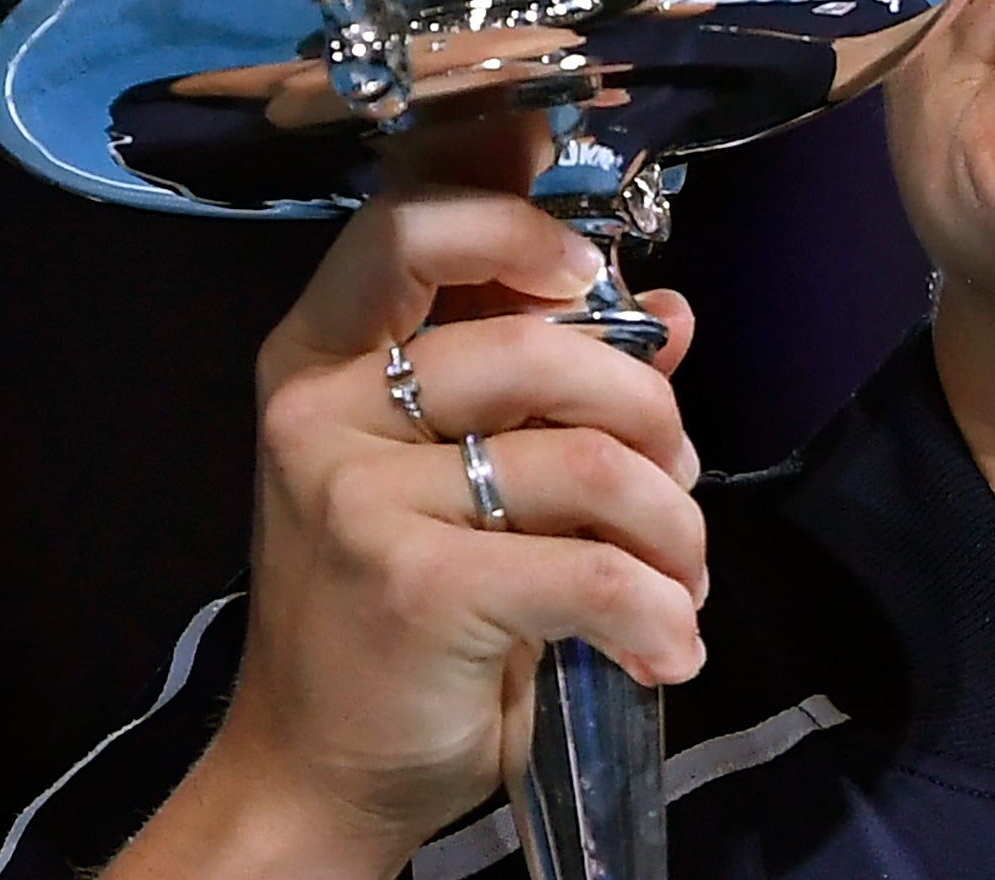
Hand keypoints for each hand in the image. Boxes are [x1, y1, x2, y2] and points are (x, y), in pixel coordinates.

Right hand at [107, 186, 703, 879]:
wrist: (318, 769)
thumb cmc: (397, 607)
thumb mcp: (458, 476)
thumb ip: (550, 385)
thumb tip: (670, 314)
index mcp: (320, 355)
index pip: (408, 227)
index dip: (518, 226)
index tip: (592, 275)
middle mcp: (321, 410)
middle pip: (538, 347)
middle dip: (650, 413)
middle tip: (674, 480)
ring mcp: (359, 499)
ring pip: (587, 462)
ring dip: (672, 527)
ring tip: (677, 577)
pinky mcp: (415, 588)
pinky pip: (591, 571)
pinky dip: (656, 614)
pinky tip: (664, 646)